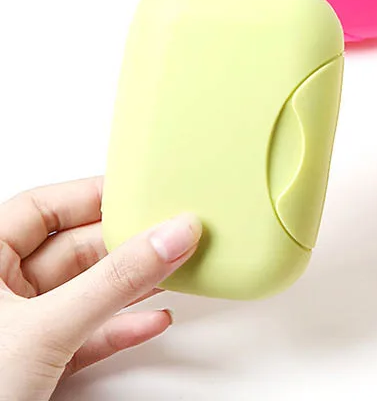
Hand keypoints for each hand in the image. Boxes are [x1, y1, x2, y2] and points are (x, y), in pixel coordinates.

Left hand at [0, 177, 201, 399]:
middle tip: (171, 232)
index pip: (41, 208)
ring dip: (132, 286)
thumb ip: (114, 281)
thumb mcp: (43, 329)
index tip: (141, 191)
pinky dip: (121, 329)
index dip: (90, 196)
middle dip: (124, 244)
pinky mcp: (34, 370)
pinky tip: (152, 321)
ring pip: (84, 294)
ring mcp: (17, 333)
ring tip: (175, 268)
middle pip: (72, 250)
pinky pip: (86, 336)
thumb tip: (171, 235)